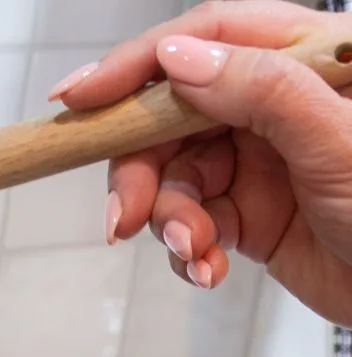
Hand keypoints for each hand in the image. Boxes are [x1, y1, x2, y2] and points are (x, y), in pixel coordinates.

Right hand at [52, 0, 351, 320]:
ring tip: (193, 251)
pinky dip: (186, 250)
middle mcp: (277, 103)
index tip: (79, 99)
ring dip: (167, 220)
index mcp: (307, 58)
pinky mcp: (251, 213)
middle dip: (141, 170)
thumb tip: (179, 59)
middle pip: (173, 117)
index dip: (136, 64)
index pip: (206, 38)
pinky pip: (190, 222)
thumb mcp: (336, 139)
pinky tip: (208, 269)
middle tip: (123, 218)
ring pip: (174, 177)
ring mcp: (261, 159)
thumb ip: (261, 90)